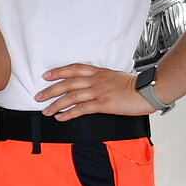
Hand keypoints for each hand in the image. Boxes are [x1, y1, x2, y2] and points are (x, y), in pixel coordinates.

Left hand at [35, 63, 152, 119]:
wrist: (148, 90)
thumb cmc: (136, 86)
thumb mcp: (116, 77)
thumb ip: (103, 80)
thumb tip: (94, 85)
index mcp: (99, 72)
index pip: (74, 68)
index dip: (59, 71)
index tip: (46, 75)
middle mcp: (96, 80)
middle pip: (68, 83)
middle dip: (51, 90)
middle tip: (38, 96)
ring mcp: (99, 91)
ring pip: (71, 97)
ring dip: (56, 104)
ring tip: (46, 110)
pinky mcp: (103, 104)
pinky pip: (81, 109)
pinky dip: (68, 113)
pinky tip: (60, 117)